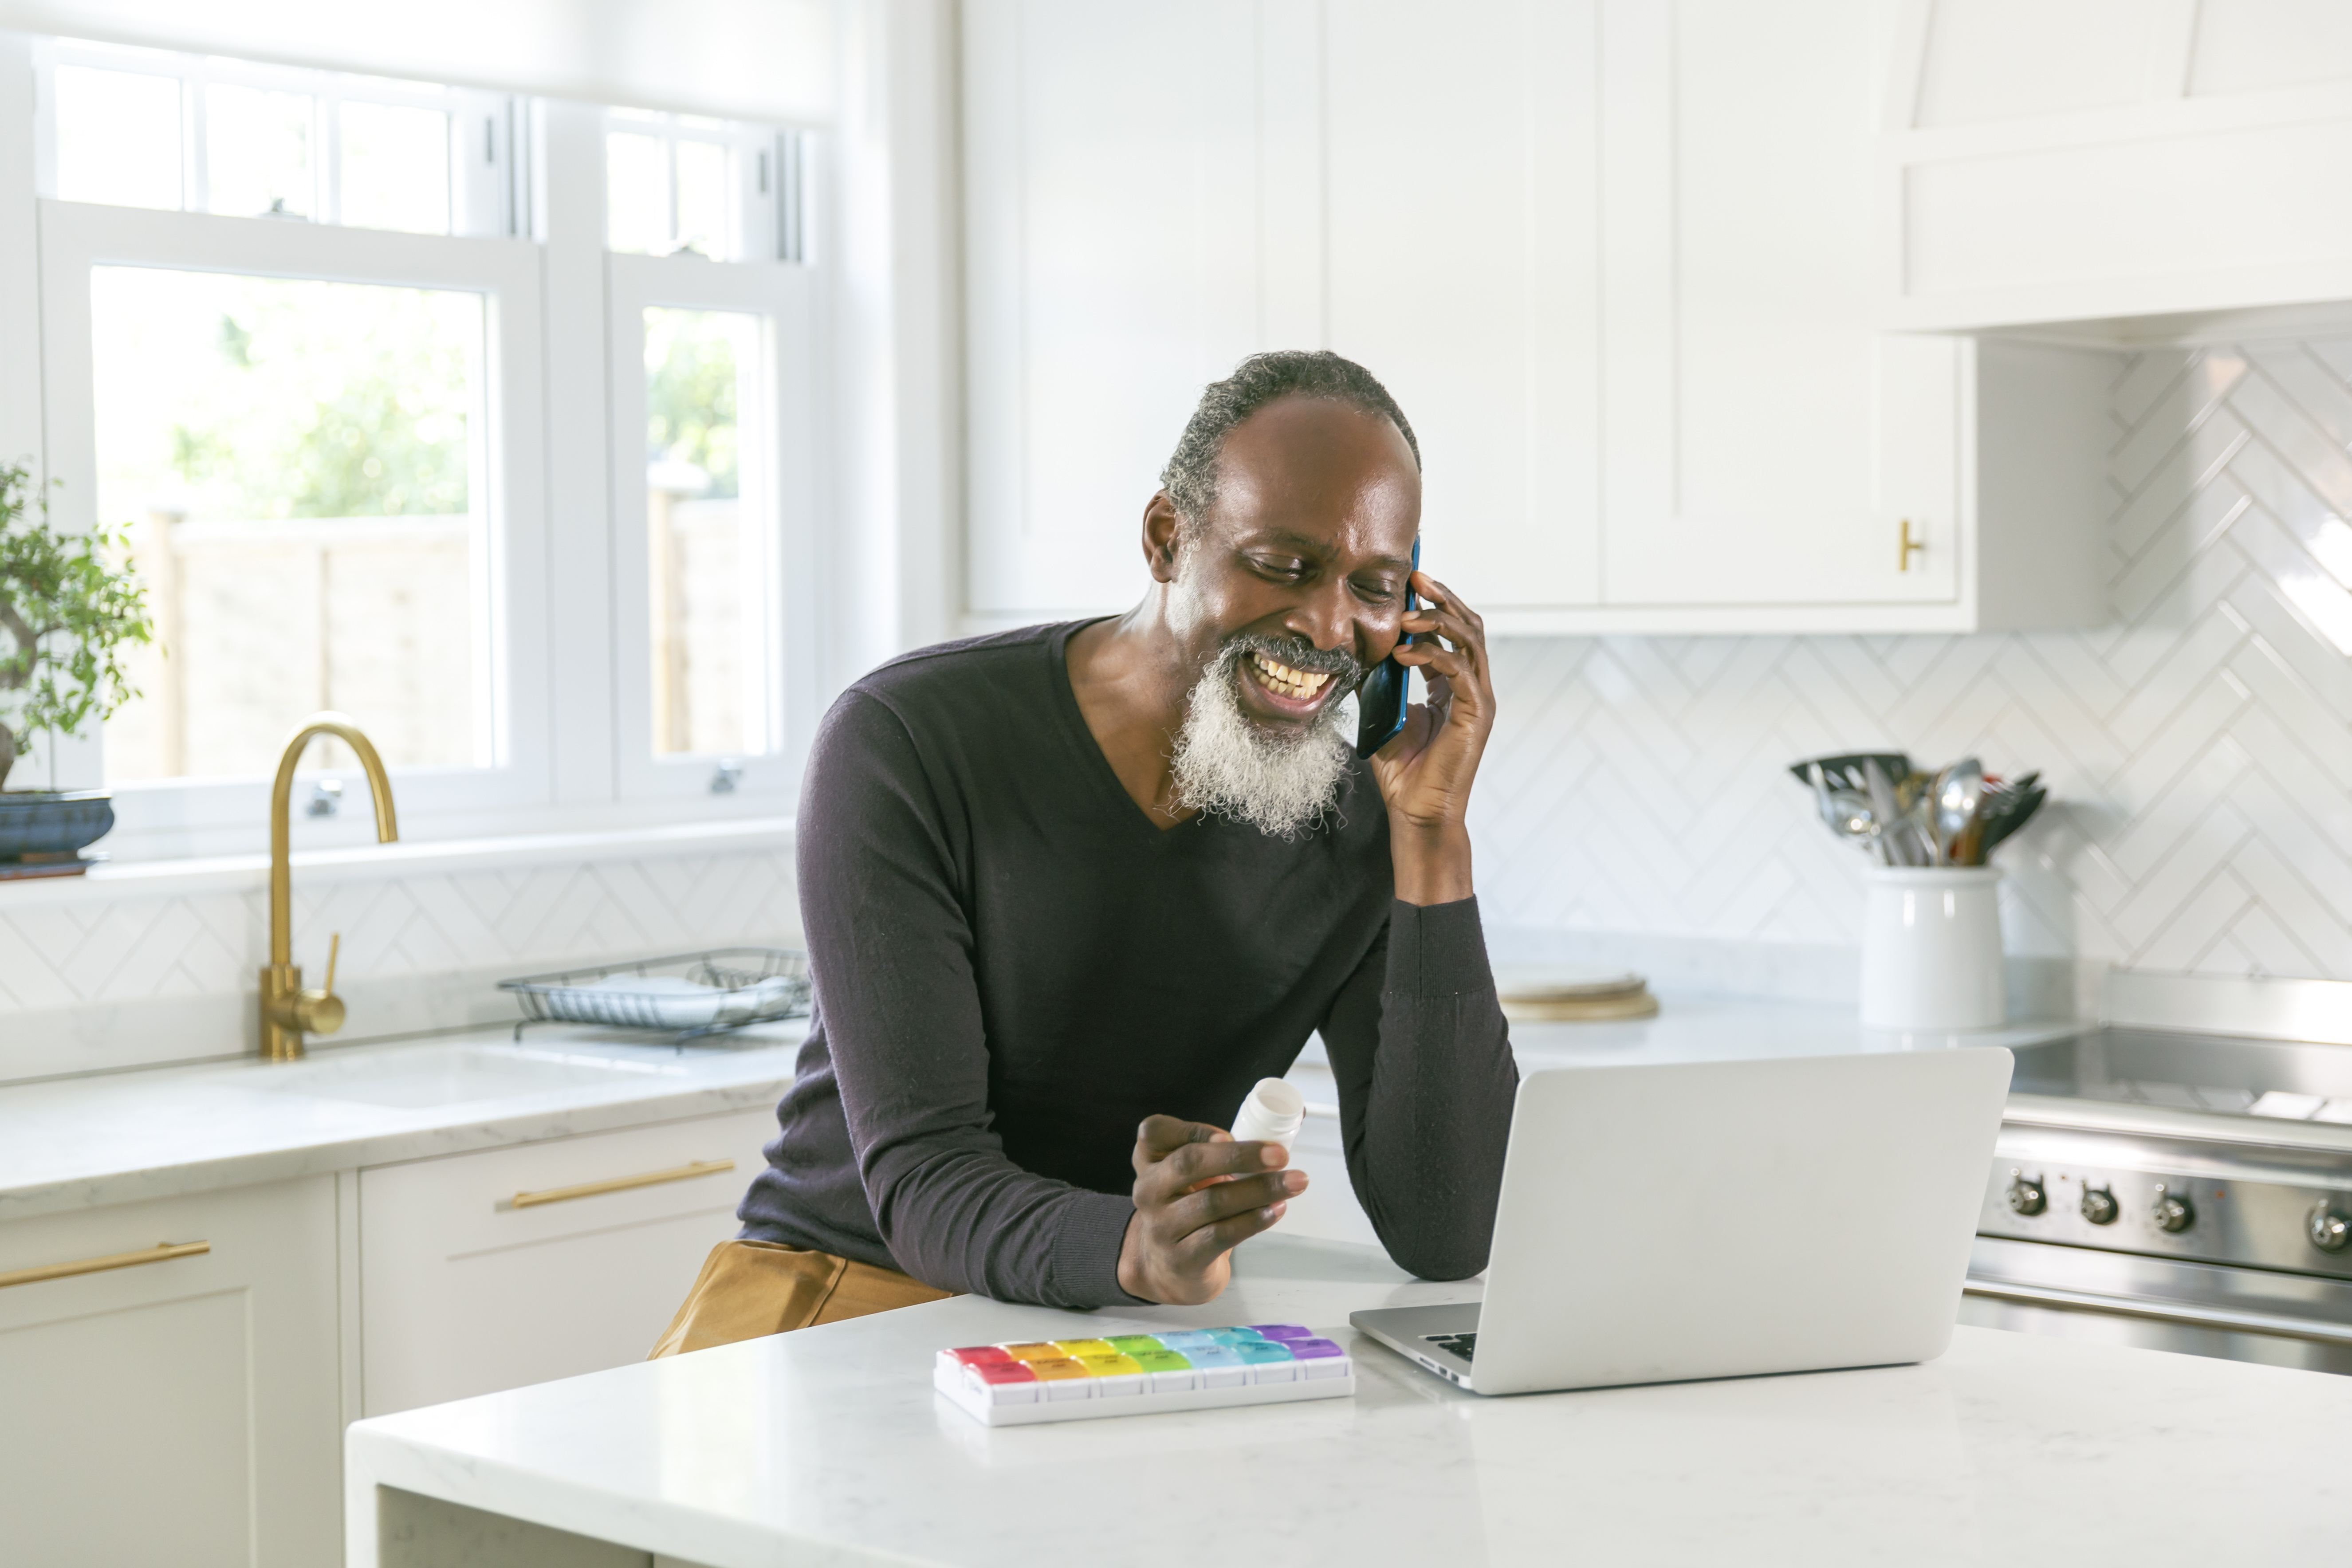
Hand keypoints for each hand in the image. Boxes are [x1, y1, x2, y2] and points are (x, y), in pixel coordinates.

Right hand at [1116, 1115, 1307, 1304]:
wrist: (1170, 1270)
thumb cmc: (1188, 1209)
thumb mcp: (1187, 1177)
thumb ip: (1213, 1156)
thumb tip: (1269, 1149)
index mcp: (1149, 1162)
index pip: (1154, 1132)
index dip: (1191, 1129)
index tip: (1229, 1132)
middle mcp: (1148, 1191)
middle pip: (1189, 1163)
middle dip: (1240, 1156)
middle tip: (1281, 1155)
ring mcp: (1161, 1227)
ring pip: (1212, 1201)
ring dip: (1260, 1190)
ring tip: (1293, 1183)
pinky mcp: (1182, 1258)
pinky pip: (1220, 1235)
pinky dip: (1252, 1221)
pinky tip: (1275, 1210)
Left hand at [1367, 572, 1494, 903]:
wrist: (1416, 811)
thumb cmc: (1403, 771)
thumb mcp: (1383, 715)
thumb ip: (1379, 684)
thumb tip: (1359, 651)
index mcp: (1454, 686)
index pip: (1451, 632)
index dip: (1431, 605)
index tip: (1407, 584)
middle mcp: (1472, 687)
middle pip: (1468, 625)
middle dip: (1442, 597)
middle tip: (1415, 577)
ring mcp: (1479, 699)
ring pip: (1470, 640)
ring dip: (1438, 620)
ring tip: (1407, 613)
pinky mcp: (1477, 714)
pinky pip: (1460, 671)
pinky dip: (1433, 655)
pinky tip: (1404, 654)